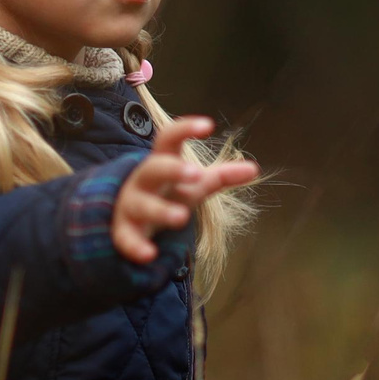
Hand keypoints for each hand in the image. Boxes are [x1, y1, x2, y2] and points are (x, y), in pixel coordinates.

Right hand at [111, 116, 257, 263]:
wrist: (127, 217)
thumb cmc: (167, 193)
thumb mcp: (195, 185)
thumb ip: (222, 176)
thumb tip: (255, 168)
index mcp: (161, 162)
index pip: (168, 139)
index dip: (185, 129)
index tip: (208, 124)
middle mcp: (143, 181)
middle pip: (153, 168)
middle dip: (171, 169)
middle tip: (195, 173)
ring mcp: (130, 206)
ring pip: (142, 206)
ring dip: (161, 211)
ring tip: (181, 217)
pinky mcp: (123, 233)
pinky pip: (126, 240)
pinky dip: (136, 247)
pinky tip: (150, 255)